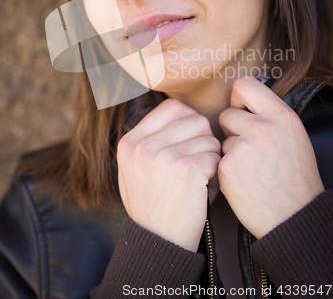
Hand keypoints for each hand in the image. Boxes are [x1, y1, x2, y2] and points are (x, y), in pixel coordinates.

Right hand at [117, 98, 220, 251]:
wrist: (159, 244)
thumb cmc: (153, 205)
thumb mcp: (135, 170)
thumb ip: (149, 140)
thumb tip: (180, 112)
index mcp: (130, 141)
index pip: (172, 107)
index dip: (189, 121)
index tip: (191, 140)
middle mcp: (143, 145)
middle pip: (195, 119)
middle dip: (204, 140)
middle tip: (199, 162)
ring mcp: (163, 156)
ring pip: (209, 137)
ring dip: (212, 157)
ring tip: (201, 178)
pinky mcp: (186, 170)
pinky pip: (216, 156)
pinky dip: (216, 173)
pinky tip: (205, 189)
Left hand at [218, 76, 324, 238]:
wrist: (294, 217)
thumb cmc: (295, 176)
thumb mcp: (293, 135)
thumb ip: (269, 115)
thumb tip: (243, 101)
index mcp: (281, 115)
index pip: (244, 84)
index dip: (239, 99)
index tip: (242, 111)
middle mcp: (262, 127)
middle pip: (227, 113)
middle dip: (233, 129)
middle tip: (248, 148)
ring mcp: (243, 147)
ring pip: (221, 138)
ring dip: (230, 151)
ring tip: (251, 169)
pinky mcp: (227, 167)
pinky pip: (217, 158)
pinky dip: (226, 169)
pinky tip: (243, 181)